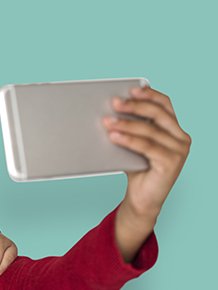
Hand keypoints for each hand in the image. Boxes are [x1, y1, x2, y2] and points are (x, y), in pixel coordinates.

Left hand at [103, 87, 189, 260]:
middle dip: (134, 107)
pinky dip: (129, 140)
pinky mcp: (172, 163)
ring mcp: (179, 151)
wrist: (142, 200)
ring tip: (107, 120)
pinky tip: (114, 136)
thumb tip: (108, 113)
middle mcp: (181, 138)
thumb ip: (129, 130)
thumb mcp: (133, 146)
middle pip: (158, 115)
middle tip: (114, 103)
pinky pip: (148, 147)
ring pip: (150, 131)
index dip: (150, 95)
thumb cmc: (137, 170)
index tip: (131, 89)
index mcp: (174, 130)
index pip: (165, 105)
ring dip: (127, 124)